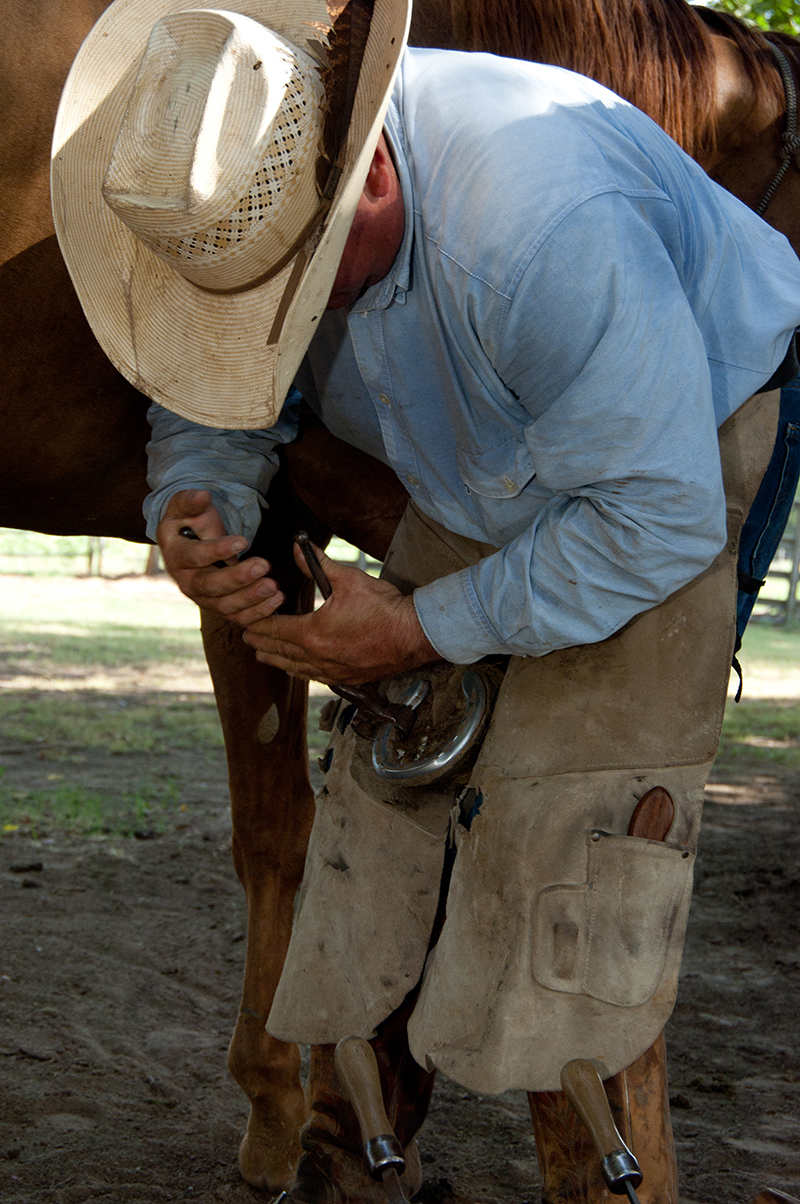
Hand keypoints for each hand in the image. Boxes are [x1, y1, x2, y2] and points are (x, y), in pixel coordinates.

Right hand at [156, 489, 284, 623]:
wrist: (193, 542)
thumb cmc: (190, 521)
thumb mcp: (185, 506)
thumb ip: (191, 501)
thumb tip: (202, 496)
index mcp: (176, 555)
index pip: (193, 556)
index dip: (216, 550)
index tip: (242, 541)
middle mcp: (187, 582)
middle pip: (209, 586)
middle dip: (237, 578)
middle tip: (263, 566)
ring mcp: (204, 598)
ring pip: (225, 606)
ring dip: (250, 598)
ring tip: (273, 586)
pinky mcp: (222, 607)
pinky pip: (238, 617)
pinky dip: (258, 613)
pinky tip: (277, 600)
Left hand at [243, 542, 438, 684]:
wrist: (414, 635)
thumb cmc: (383, 607)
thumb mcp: (348, 579)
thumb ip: (317, 565)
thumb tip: (296, 547)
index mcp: (312, 634)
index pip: (275, 630)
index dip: (258, 625)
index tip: (245, 623)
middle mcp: (317, 658)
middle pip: (280, 652)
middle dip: (262, 643)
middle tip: (248, 639)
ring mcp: (332, 672)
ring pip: (295, 669)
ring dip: (278, 661)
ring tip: (265, 657)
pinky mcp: (348, 679)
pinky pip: (315, 678)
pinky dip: (301, 672)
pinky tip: (299, 670)